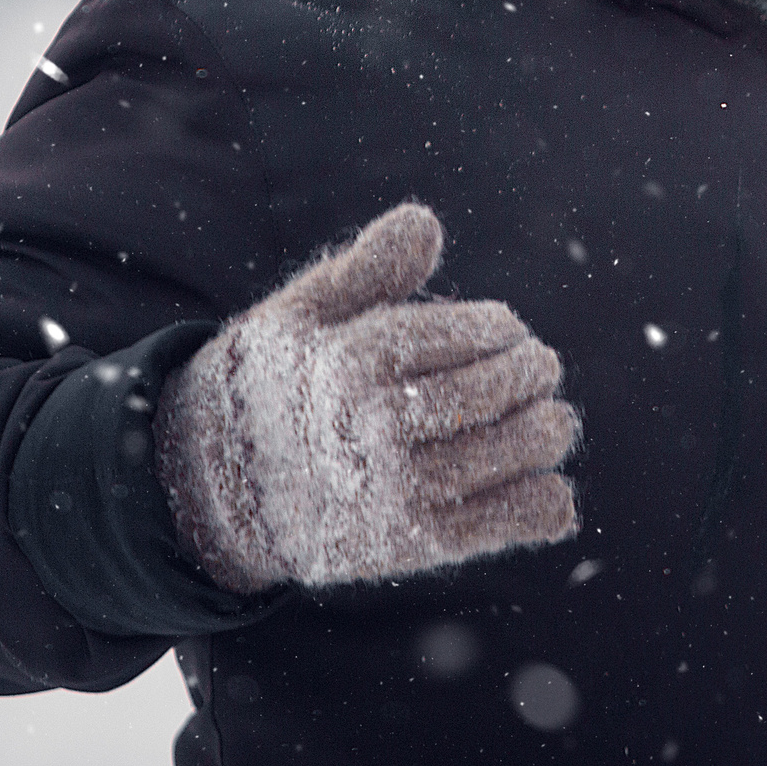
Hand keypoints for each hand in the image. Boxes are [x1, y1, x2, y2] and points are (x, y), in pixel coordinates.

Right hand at [154, 202, 578, 592]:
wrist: (213, 489)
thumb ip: (366, 269)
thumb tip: (425, 221)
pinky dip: (539, 509)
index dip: (503, 330)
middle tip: (543, 368)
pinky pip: (495, 525)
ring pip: (504, 456)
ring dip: (546, 435)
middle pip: (491, 394)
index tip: (511, 331)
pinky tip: (553, 493)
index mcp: (353, 361)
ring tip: (553, 422)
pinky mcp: (407, 545)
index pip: (466, 335)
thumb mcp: (301, 315)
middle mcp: (375, 426)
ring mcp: (394, 490)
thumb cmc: (271, 386)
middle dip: (532, 375)